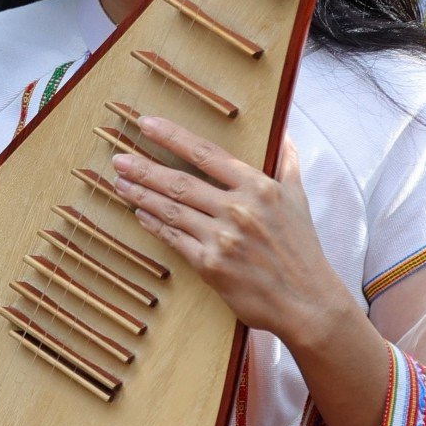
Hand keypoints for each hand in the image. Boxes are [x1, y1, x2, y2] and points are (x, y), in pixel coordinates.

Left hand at [113, 120, 397, 425]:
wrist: (307, 302)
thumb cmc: (302, 249)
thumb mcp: (299, 198)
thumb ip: (288, 163)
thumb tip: (284, 133)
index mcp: (258, 186)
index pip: (206, 153)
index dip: (172, 136)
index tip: (146, 123)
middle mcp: (239, 209)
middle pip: (180, 181)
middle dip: (144, 167)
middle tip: (118, 156)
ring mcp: (223, 238)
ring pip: (172, 210)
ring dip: (141, 195)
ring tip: (119, 182)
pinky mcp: (211, 266)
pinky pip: (175, 239)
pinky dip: (154, 225)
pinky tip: (139, 215)